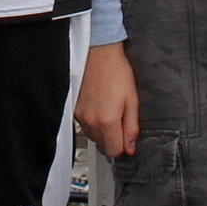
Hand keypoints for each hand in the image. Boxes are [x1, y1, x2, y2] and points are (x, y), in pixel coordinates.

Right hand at [75, 42, 138, 157]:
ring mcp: (80, 117)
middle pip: (103, 146)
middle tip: (120, 120)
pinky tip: (100, 107)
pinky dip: (93, 123)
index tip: (127, 139)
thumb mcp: (132, 100)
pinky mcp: (74, 110)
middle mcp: (91, 122)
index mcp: (108, 121)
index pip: (114, 151)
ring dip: (102, 132)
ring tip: (109, 111)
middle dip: (113, 139)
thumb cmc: (117, 72)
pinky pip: (85, 126)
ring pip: (93, 137)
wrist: (99, 54)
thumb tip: (130, 147)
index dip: (123, 147)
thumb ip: (131, 127)